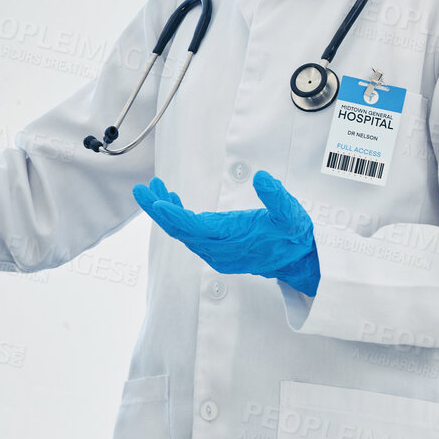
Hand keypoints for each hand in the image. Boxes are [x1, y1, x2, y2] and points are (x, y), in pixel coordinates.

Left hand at [132, 170, 319, 294]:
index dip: (175, 216)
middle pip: (180, 230)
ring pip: (182, 231)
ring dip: (166, 211)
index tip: (157, 202)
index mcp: (232, 241)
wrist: (298, 260)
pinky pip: (190, 233)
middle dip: (158, 210)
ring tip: (154, 188)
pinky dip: (178, 216)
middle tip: (140, 190)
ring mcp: (215, 251)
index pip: (195, 229)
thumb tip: (261, 178)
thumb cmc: (294, 236)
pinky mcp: (216, 248)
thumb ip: (276, 197)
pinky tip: (171, 200)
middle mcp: (218, 250)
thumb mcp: (291, 213)